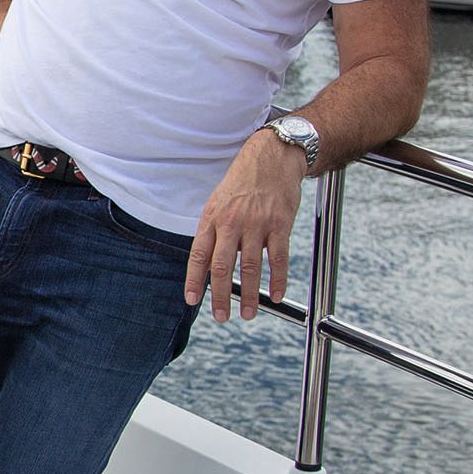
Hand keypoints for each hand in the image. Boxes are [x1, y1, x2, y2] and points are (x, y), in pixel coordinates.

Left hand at [185, 133, 305, 320]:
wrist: (272, 157)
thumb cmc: (243, 182)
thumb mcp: (218, 202)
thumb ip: (214, 231)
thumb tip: (210, 263)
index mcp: (212, 218)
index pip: (198, 255)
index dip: (194, 280)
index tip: (192, 300)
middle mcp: (232, 222)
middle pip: (222, 266)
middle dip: (220, 296)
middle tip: (222, 317)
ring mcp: (256, 224)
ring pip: (250, 266)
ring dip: (249, 294)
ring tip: (248, 314)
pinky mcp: (280, 224)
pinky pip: (278, 258)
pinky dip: (278, 280)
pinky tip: (275, 295)